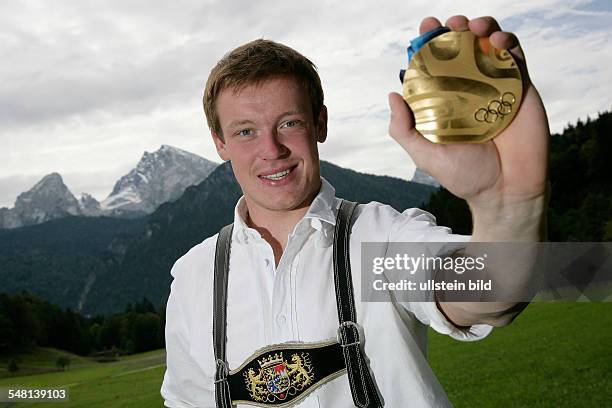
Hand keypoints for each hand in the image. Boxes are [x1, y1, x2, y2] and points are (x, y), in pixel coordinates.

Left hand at [389, 16, 548, 225]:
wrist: (505, 191)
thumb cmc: (464, 176)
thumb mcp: (425, 155)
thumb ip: (404, 130)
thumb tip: (392, 95)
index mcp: (446, 100)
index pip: (436, 63)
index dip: (430, 42)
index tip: (426, 28)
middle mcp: (470, 89)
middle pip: (463, 47)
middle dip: (455, 27)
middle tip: (450, 24)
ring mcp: (496, 86)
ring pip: (490, 44)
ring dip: (482, 27)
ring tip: (474, 26)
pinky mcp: (521, 88)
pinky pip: (516, 56)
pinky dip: (507, 42)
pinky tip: (497, 41)